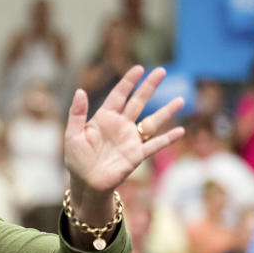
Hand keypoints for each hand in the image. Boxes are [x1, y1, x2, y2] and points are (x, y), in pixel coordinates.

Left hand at [64, 66, 184, 193]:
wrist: (86, 184)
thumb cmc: (77, 160)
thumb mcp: (72, 135)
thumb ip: (77, 114)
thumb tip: (80, 91)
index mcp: (104, 118)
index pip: (119, 95)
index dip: (128, 82)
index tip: (139, 69)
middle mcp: (120, 125)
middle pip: (138, 102)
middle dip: (149, 87)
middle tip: (161, 71)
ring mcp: (130, 139)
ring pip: (152, 121)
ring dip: (166, 111)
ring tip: (181, 100)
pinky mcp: (136, 155)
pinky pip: (154, 145)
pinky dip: (167, 139)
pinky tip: (180, 131)